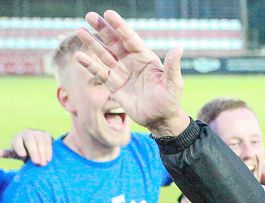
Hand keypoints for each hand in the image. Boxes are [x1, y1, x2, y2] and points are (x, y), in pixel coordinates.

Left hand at [1, 129, 52, 165]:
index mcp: (18, 137)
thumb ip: (9, 153)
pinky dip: (48, 152)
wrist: (38, 146)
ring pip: (40, 142)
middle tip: (37, 163)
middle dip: (33, 152)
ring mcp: (37, 133)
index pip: (17, 141)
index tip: (22, 155)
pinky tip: (48, 159)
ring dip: (42, 153)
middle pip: (29, 140)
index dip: (19, 148)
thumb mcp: (16, 153)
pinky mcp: (46, 135)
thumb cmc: (25, 152)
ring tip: (43, 163)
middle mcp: (27, 132)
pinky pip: (48, 143)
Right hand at [74, 10, 189, 136]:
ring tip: (80, 30)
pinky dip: (90, 64)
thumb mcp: (174, 84)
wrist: (160, 120)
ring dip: (92, 43)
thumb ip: (172, 67)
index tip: (109, 14)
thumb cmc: (170, 101)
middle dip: (103, 29)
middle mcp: (132, 62)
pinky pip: (100, 72)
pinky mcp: (114, 85)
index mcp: (145, 58)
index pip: (130, 39)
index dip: (120, 27)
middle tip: (90, 15)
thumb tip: (178, 48)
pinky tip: (79, 56)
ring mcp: (121, 72)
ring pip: (104, 54)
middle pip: (115, 42)